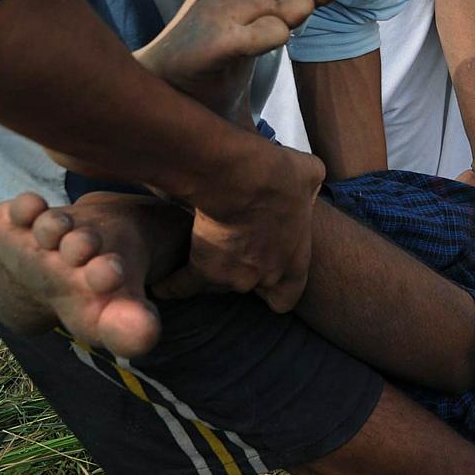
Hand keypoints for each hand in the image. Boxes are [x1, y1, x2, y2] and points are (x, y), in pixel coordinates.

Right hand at [153, 142, 322, 310]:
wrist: (242, 178)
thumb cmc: (280, 175)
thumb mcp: (310, 176)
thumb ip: (311, 186)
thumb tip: (309, 178)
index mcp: (295, 261)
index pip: (286, 298)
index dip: (276, 289)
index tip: (267, 280)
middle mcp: (266, 276)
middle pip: (251, 290)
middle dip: (243, 274)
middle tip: (233, 253)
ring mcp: (234, 277)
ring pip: (218, 286)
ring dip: (211, 273)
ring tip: (200, 259)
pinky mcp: (203, 269)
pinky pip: (183, 286)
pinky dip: (172, 284)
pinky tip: (162, 285)